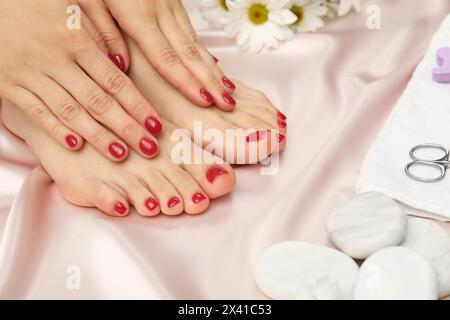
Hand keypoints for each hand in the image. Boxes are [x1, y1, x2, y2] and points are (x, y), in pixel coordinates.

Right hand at [0, 0, 161, 160]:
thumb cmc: (37, 0)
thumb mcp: (76, 1)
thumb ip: (103, 29)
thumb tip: (125, 64)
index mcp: (75, 39)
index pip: (115, 81)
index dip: (138, 106)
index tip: (156, 125)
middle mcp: (55, 59)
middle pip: (98, 102)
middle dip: (127, 128)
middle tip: (148, 149)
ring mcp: (30, 73)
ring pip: (70, 112)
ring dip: (97, 136)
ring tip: (120, 154)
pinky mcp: (8, 84)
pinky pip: (36, 111)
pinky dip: (56, 130)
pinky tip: (76, 146)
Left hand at [78, 0, 236, 110]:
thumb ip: (103, 30)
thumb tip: (120, 64)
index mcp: (137, 13)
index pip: (165, 56)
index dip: (185, 81)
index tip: (203, 100)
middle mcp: (160, 10)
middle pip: (188, 53)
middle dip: (209, 81)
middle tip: (227, 103)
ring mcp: (169, 4)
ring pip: (195, 43)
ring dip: (212, 69)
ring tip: (228, 89)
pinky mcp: (172, 0)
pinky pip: (191, 30)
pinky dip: (205, 51)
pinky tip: (214, 64)